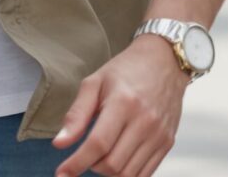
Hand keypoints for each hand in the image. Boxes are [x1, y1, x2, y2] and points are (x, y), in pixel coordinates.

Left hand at [53, 34, 186, 176]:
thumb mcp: (94, 83)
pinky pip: (145, 172)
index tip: (61, 173)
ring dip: (108, 173)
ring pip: (129, 174)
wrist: (164, 62)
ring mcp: (159, 135)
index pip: (98, 144)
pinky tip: (115, 161)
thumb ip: (76, 115)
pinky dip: (126, 174)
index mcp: (123, 103)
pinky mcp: (167, 143)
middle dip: (91, 166)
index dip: (77, 163)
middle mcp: (145, 122)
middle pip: (113, 164)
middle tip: (83, 155)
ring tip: (98, 157)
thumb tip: (60, 143)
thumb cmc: (125, 70)